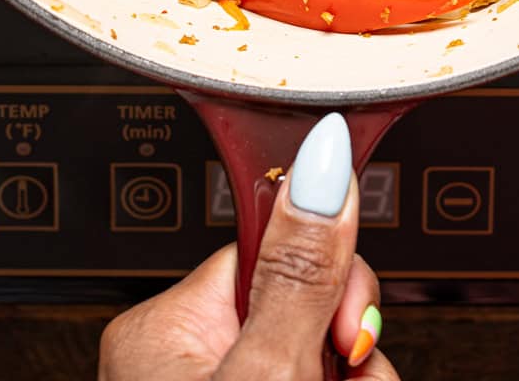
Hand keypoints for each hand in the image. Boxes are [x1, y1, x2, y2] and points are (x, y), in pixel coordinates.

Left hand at [98, 113, 400, 380]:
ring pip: (319, 349)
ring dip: (354, 375)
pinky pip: (319, 379)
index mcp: (164, 327)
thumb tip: (324, 160)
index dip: (325, 276)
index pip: (271, 248)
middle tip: (349, 374)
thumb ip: (301, 274)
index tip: (353, 316)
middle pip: (304, 303)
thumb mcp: (268, 371)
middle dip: (344, 340)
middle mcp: (184, 359)